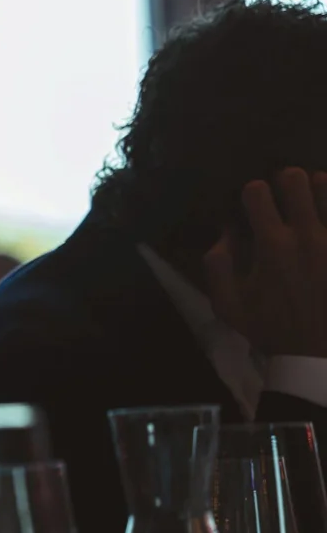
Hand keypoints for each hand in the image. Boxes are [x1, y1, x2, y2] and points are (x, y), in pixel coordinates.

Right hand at [206, 168, 326, 357]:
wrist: (317, 354)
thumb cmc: (271, 329)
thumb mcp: (227, 305)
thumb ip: (217, 265)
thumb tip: (225, 232)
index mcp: (272, 245)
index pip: (257, 191)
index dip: (251, 194)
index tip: (253, 208)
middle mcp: (307, 234)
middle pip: (295, 178)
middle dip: (285, 182)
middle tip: (285, 198)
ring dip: (317, 188)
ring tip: (314, 202)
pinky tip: (326, 217)